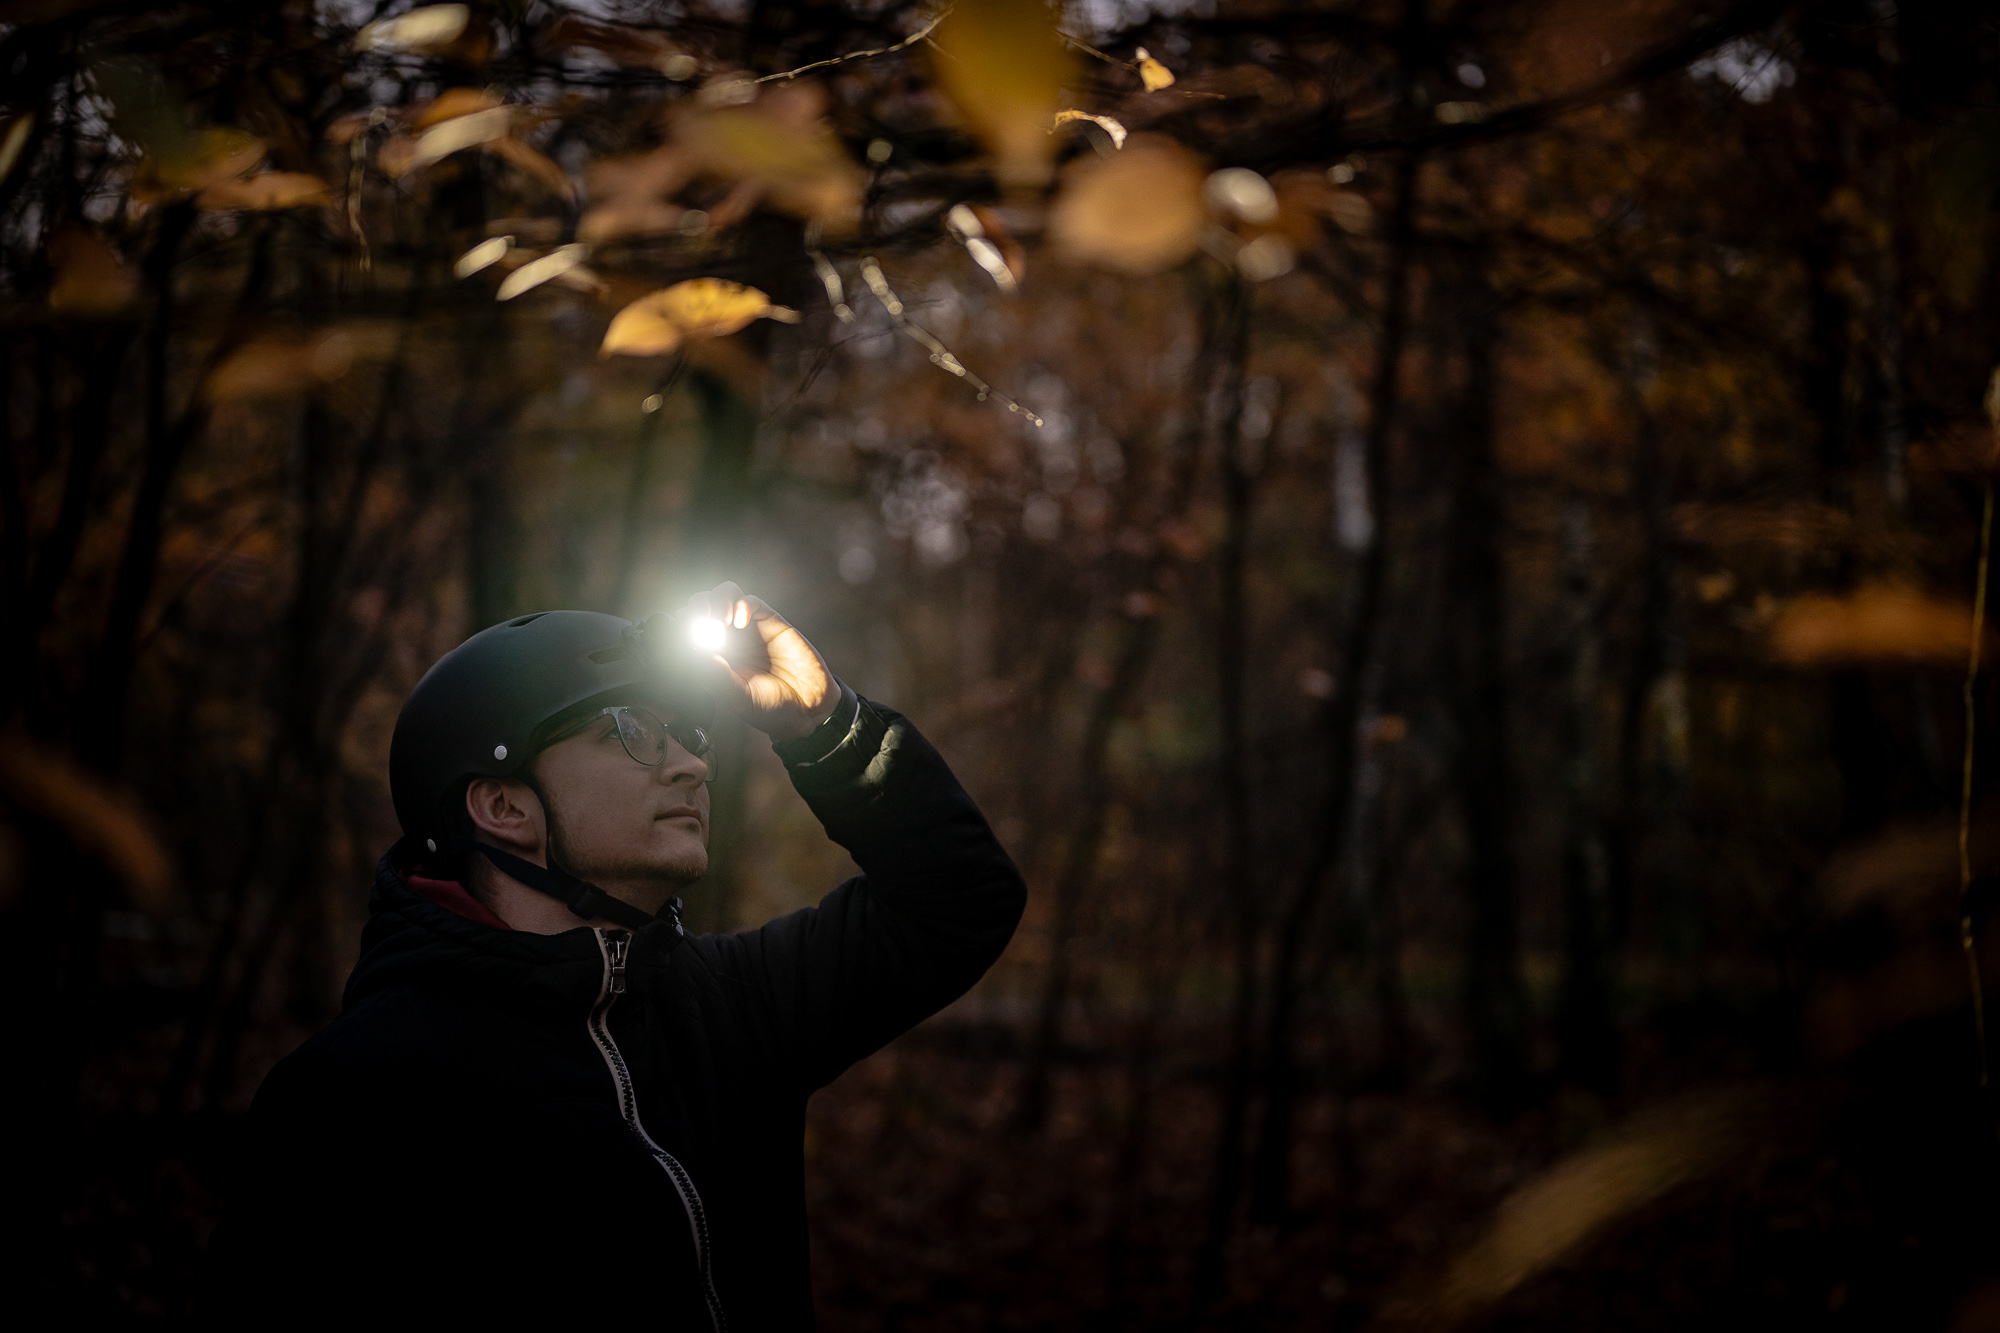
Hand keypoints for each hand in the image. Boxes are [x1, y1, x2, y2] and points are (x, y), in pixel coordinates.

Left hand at [674, 582, 838, 741]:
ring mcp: (749, 629)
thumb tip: (697, 654)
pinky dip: (741, 605)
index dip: (681, 626)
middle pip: (702, 606)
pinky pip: (751, 602)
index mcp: (713, 658)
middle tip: (698, 622)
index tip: (682, 635)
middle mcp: (728, 639)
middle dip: (696, 608)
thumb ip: (719, 678)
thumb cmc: (771, 709)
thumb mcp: (739, 700)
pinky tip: (741, 623)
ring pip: (724, 595)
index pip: (689, 630)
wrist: (808, 709)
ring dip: (716, 600)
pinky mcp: (771, 622)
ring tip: (719, 620)